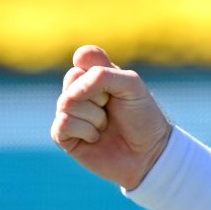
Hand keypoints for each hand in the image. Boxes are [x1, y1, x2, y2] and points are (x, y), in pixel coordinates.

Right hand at [50, 45, 171, 189]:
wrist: (148, 152)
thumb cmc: (142, 116)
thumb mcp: (132, 85)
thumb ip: (104, 76)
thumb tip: (72, 91)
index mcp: (97, 74)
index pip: (83, 57)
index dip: (98, 68)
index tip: (116, 82)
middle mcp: (80, 91)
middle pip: (72, 78)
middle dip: (98, 94)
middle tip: (112, 106)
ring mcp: (70, 113)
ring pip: (66, 102)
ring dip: (94, 115)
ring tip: (106, 124)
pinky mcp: (64, 136)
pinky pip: (63, 124)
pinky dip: (85, 130)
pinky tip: (96, 137)